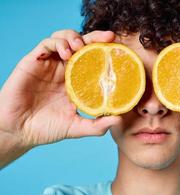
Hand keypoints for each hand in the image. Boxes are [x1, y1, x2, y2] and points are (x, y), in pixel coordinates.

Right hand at [0, 30, 120, 148]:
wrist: (19, 131)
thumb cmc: (47, 129)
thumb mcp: (77, 127)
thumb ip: (97, 126)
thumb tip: (118, 121)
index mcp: (77, 81)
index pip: (93, 60)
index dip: (105, 52)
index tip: (119, 48)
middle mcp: (65, 70)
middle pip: (82, 45)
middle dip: (95, 37)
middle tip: (109, 37)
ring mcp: (50, 65)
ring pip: (64, 38)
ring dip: (75, 37)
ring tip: (81, 46)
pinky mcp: (33, 62)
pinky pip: (46, 44)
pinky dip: (58, 43)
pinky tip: (66, 53)